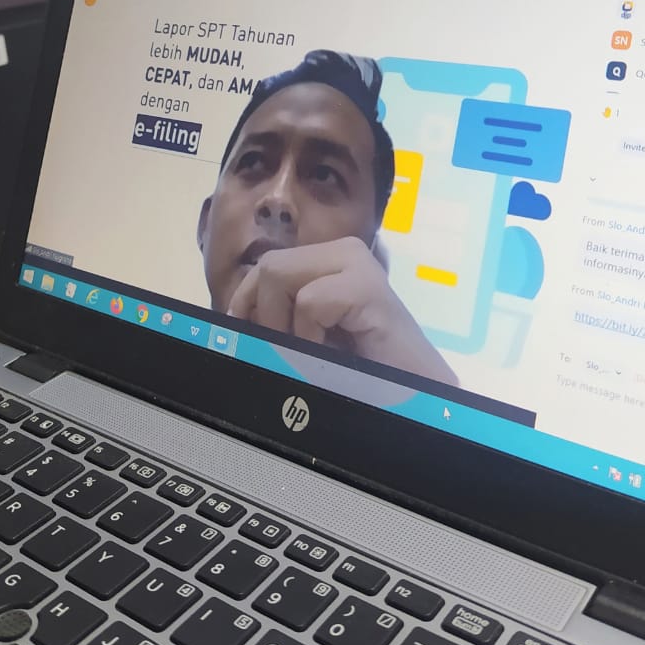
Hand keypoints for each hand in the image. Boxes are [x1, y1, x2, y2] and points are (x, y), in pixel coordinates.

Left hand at [227, 237, 456, 386]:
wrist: (415, 393)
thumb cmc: (362, 371)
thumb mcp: (308, 337)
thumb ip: (278, 317)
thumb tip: (229, 318)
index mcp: (329, 260)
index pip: (266, 266)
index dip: (246, 301)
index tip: (246, 335)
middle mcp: (342, 252)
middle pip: (268, 266)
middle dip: (263, 312)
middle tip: (284, 348)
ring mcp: (356, 263)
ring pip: (277, 273)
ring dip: (284, 324)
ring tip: (312, 351)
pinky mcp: (367, 285)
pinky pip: (309, 301)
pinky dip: (309, 334)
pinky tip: (334, 351)